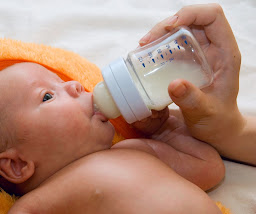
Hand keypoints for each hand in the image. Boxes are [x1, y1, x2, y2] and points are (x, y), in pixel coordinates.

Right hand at [138, 4, 243, 151]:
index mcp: (225, 53)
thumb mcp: (205, 112)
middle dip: (166, 25)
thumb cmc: (217, 121)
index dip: (191, 14)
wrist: (216, 129)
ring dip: (159, 35)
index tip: (169, 28)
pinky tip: (146, 58)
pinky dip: (157, 48)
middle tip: (146, 42)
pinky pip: (172, 46)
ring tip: (142, 48)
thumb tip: (173, 84)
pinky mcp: (188, 62)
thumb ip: (191, 99)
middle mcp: (212, 48)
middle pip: (190, 20)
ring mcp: (199, 54)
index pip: (212, 16)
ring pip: (179, 30)